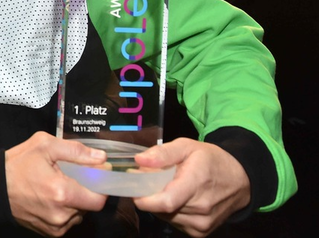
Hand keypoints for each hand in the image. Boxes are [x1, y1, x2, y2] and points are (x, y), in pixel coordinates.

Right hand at [6, 132, 107, 236]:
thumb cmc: (18, 163)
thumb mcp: (44, 145)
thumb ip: (75, 151)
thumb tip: (101, 158)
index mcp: (62, 192)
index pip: (98, 199)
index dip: (101, 186)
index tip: (95, 174)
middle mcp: (61, 214)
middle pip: (89, 205)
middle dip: (85, 190)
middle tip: (71, 176)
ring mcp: (55, 226)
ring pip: (79, 214)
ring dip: (75, 201)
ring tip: (58, 186)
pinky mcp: (48, 232)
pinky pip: (67, 221)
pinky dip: (65, 210)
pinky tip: (51, 197)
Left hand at [133, 138, 250, 236]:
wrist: (240, 180)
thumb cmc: (211, 160)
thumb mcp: (187, 146)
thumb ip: (163, 153)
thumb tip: (139, 160)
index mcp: (196, 183)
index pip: (166, 202)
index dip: (145, 198)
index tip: (134, 188)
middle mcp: (200, 208)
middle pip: (162, 208)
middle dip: (150, 195)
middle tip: (150, 180)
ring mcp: (202, 224)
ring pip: (166, 217)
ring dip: (159, 204)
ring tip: (167, 187)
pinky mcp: (201, 232)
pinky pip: (174, 222)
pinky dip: (169, 212)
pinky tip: (177, 198)